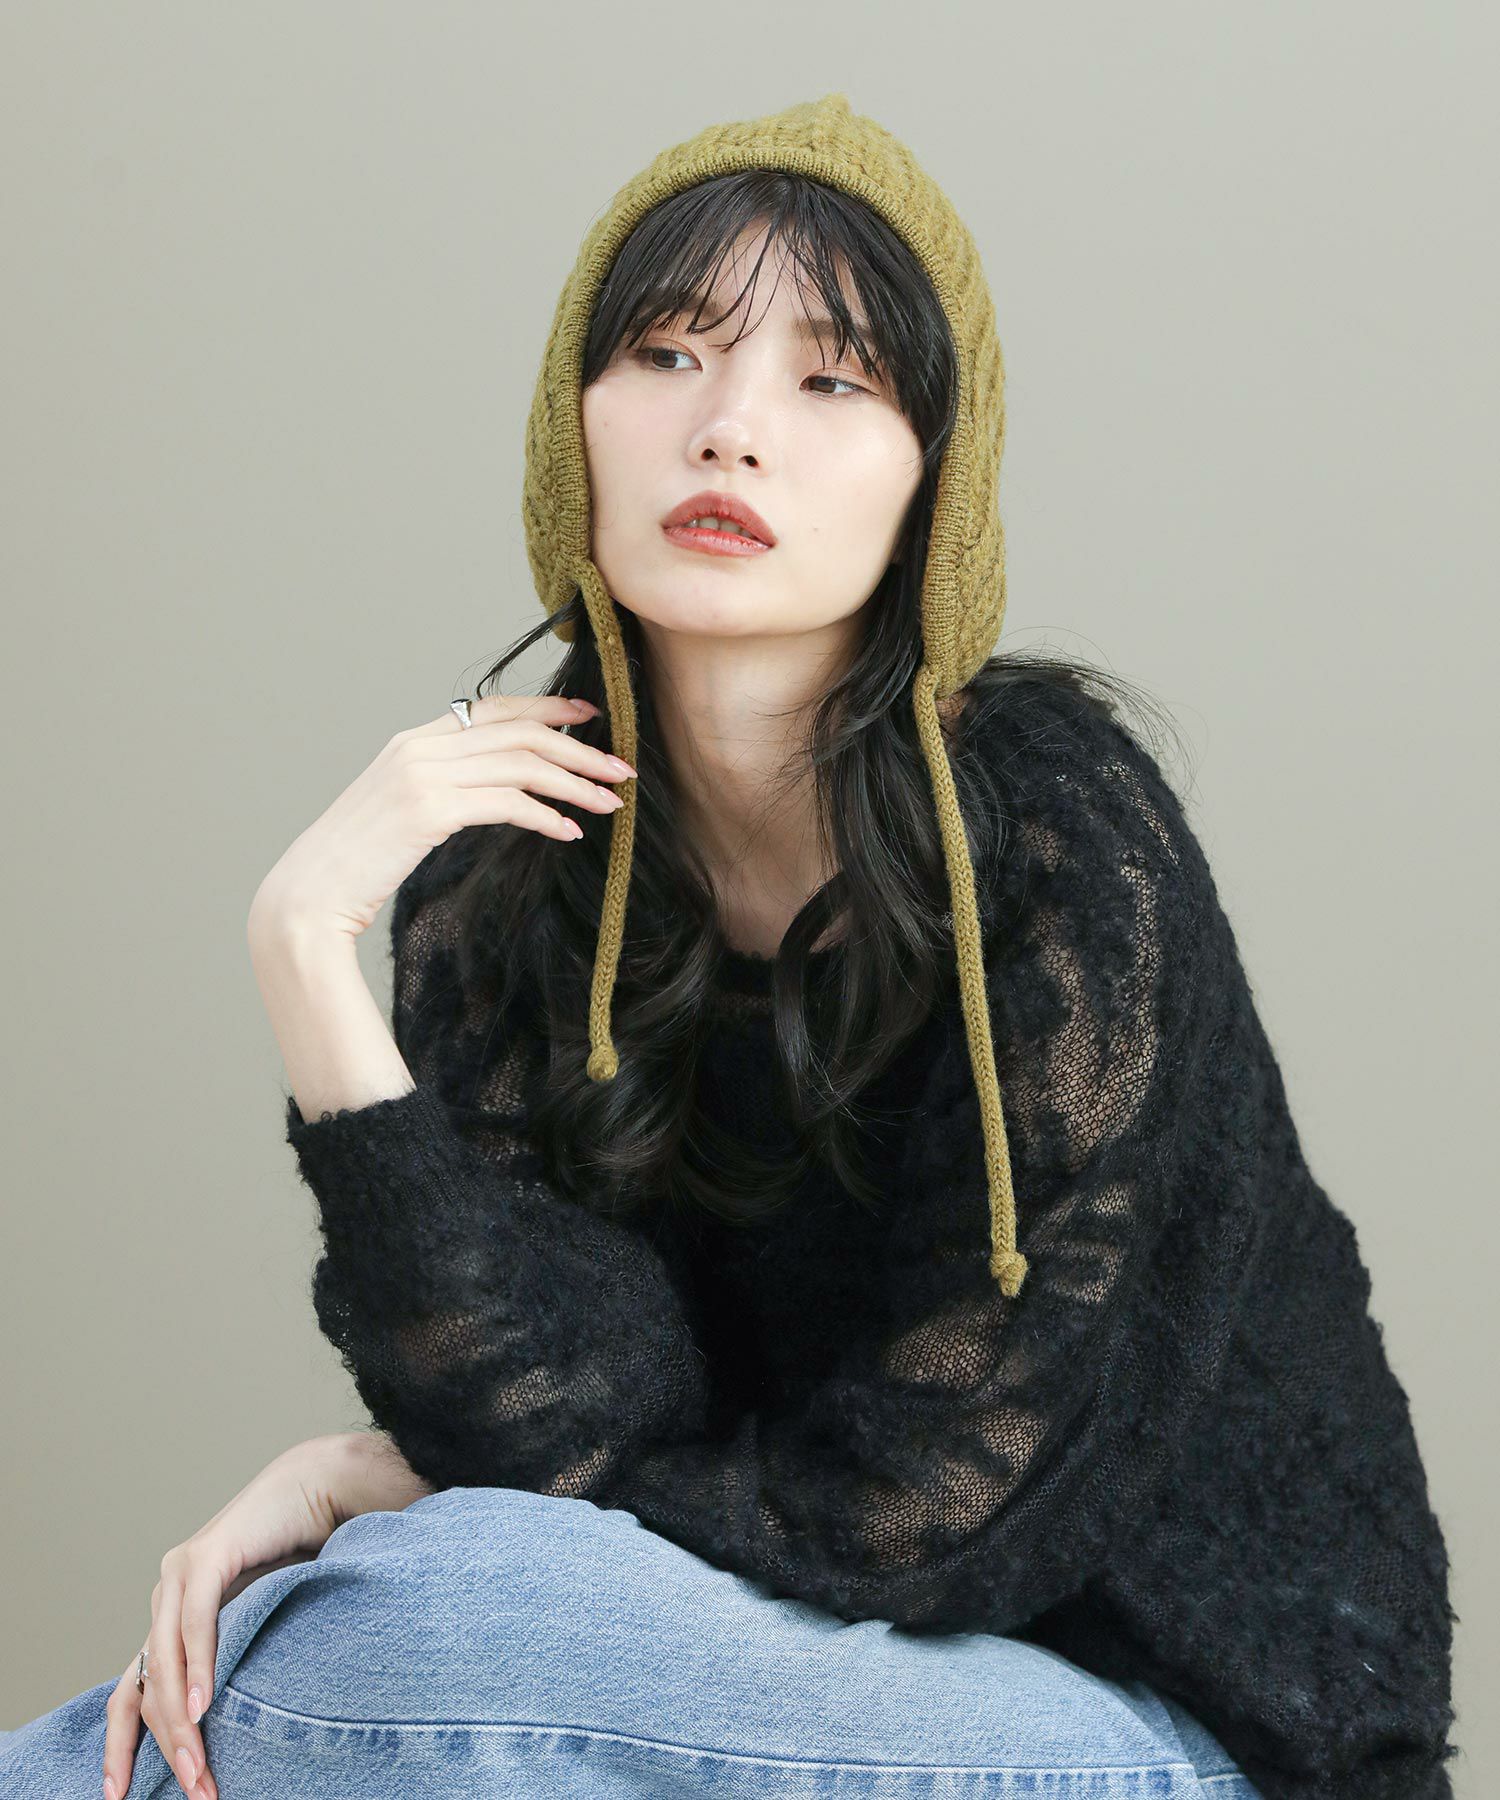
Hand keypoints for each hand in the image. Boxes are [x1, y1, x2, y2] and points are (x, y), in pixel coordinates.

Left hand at [101, 1433, 426, 1799]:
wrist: (322, 1488)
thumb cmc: (300, 1554)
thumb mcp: (261, 1622)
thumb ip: (237, 1658)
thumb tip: (233, 1723)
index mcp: (172, 1617)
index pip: (130, 1694)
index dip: (122, 1748)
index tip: (118, 1796)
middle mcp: (165, 1596)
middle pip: (143, 1690)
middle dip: (169, 1748)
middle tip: (197, 1791)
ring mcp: (179, 1574)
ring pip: (163, 1665)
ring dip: (182, 1723)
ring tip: (200, 1767)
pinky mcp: (205, 1556)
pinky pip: (193, 1624)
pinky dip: (197, 1669)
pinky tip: (204, 1705)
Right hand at [248, 692, 636, 944]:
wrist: (310, 894)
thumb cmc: (360, 862)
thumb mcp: (403, 811)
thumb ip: (445, 786)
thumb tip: (500, 787)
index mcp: (414, 739)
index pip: (495, 708)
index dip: (548, 708)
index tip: (591, 716)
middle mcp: (419, 747)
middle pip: (519, 732)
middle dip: (580, 749)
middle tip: (622, 769)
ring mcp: (422, 775)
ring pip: (521, 764)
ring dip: (575, 783)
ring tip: (611, 804)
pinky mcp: (429, 810)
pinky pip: (507, 803)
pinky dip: (546, 814)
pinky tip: (569, 831)